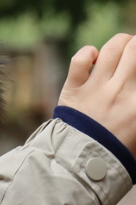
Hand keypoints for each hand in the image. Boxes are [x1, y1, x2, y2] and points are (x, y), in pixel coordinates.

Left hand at [59, 33, 135, 155]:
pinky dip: (88, 52)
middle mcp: (122, 90)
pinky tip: (94, 56)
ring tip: (124, 44)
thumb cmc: (119, 152)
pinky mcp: (73, 88)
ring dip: (121, 42)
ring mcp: (96, 87)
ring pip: (112, 49)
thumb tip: (134, 97)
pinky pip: (80, 60)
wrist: (83, 163)